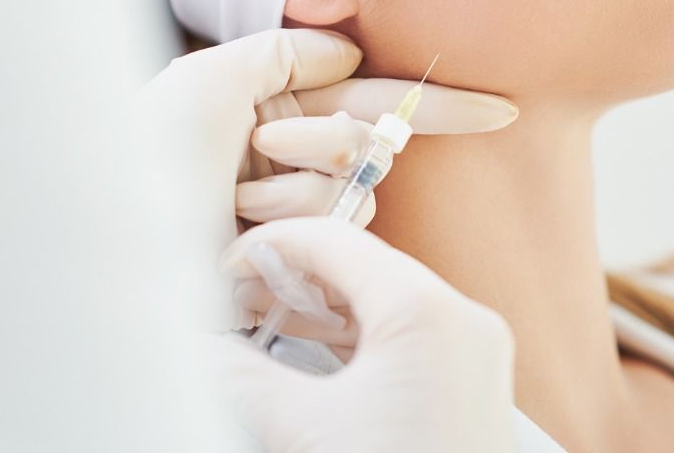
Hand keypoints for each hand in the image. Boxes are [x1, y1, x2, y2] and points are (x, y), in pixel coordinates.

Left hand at [134, 27, 516, 331]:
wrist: (110, 241)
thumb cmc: (149, 153)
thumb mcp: (207, 77)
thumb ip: (286, 52)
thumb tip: (349, 53)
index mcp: (276, 106)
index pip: (373, 97)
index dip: (438, 103)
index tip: (501, 108)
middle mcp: (293, 157)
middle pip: (368, 140)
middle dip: (318, 140)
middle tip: (255, 150)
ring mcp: (294, 213)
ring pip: (354, 192)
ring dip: (292, 192)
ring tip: (232, 204)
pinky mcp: (294, 261)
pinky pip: (332, 237)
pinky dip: (285, 233)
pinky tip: (237, 244)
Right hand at [213, 217, 516, 452]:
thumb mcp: (304, 432)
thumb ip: (242, 377)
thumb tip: (199, 349)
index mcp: (426, 311)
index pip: (336, 242)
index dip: (272, 246)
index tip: (228, 266)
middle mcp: (461, 318)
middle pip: (363, 267)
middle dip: (295, 277)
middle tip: (240, 295)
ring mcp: (473, 349)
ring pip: (385, 301)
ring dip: (322, 307)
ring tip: (264, 319)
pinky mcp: (472, 380)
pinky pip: (406, 335)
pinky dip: (356, 337)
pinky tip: (309, 350)